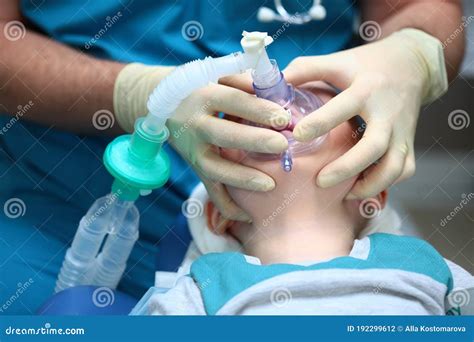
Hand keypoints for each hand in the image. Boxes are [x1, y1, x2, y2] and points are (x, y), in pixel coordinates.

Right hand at [167, 83, 288, 220]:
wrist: (166, 107)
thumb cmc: (206, 91)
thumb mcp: (220, 78)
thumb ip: (247, 81)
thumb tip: (280, 87)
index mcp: (205, 96)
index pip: (233, 101)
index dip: (258, 110)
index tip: (285, 118)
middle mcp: (196, 125)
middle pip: (224, 135)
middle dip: (254, 141)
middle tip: (282, 146)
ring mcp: (194, 151)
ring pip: (215, 168)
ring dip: (242, 178)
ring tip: (270, 185)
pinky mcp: (196, 170)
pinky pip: (211, 192)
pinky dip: (228, 208)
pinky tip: (250, 216)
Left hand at [283, 28, 446, 198]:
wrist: (414, 62)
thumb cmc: (367, 64)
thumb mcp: (338, 61)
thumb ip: (306, 69)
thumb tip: (274, 82)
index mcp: (367, 89)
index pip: (344, 107)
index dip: (320, 122)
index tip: (296, 135)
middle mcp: (388, 113)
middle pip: (374, 146)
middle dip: (346, 167)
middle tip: (319, 181)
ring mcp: (402, 131)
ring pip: (394, 166)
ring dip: (370, 185)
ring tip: (345, 194)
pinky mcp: (408, 143)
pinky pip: (403, 170)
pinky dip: (385, 184)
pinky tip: (362, 187)